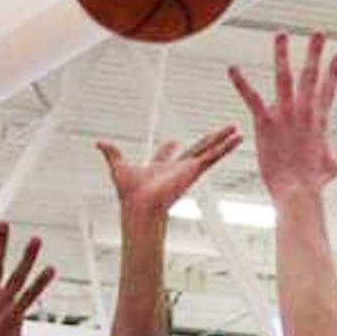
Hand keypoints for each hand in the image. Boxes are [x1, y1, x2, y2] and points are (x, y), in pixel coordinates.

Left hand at [97, 126, 240, 221]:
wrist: (140, 205)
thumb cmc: (129, 192)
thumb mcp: (117, 165)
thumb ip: (111, 153)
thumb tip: (98, 143)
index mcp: (160, 169)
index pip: (166, 156)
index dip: (168, 149)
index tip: (173, 141)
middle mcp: (177, 169)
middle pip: (195, 150)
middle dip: (207, 141)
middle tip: (218, 133)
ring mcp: (188, 169)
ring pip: (209, 150)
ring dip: (224, 140)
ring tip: (237, 130)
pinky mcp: (194, 170)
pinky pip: (214, 155)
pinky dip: (226, 147)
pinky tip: (238, 138)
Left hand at [228, 33, 336, 203]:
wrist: (298, 192)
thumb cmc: (314, 182)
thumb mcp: (333, 164)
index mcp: (319, 120)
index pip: (328, 90)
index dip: (333, 72)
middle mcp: (304, 111)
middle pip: (310, 75)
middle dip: (315, 52)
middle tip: (318, 32)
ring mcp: (285, 114)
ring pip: (284, 76)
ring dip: (282, 54)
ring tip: (281, 34)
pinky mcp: (266, 122)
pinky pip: (252, 98)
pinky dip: (241, 83)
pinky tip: (232, 68)